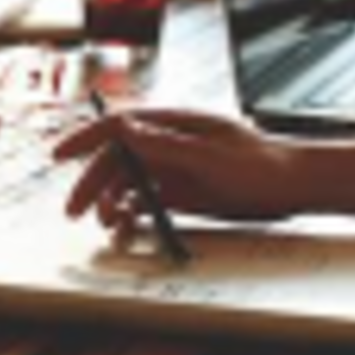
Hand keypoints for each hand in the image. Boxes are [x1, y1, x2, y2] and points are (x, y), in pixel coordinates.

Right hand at [53, 108, 307, 232]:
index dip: (84, 138)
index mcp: (173, 125)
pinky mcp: (180, 194)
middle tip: (75, 212)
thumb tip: (128, 129)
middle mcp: (167, 145)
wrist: (294, 187)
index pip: (117, 126)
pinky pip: (144, 203)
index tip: (59, 155)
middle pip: (115, 160)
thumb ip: (170, 145)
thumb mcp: (214, 156)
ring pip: (125, 184)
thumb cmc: (263, 165)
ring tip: (110, 226)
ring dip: (109, 203)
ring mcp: (172, 170)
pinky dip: (129, 216)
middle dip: (90, 184)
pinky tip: (127, 229)